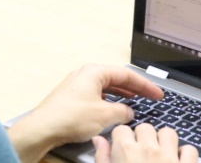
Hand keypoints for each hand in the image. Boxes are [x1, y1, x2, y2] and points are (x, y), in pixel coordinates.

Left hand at [6, 65, 165, 162]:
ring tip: (137, 100)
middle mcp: (85, 74)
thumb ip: (122, 112)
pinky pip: (98, 94)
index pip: (126, 73)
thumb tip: (128, 112)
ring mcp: (78, 85)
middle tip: (151, 96)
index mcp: (94, 72)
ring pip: (107, 86)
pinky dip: (110, 99)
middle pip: (116, 78)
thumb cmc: (70, 117)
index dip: (145, 84)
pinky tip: (115, 108)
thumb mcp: (104, 115)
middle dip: (135, 87)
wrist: (44, 127)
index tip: (157, 93)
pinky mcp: (73, 96)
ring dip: (122, 93)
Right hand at [94, 124, 196, 161]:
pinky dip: (186, 154)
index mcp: (125, 150)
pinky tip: (178, 161)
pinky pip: (190, 150)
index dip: (122, 139)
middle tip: (142, 153)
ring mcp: (169, 157)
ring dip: (165, 141)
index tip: (123, 148)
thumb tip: (98, 141)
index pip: (122, 129)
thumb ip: (102, 157)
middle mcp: (147, 149)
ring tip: (160, 153)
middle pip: (145, 127)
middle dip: (143, 138)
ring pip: (168, 133)